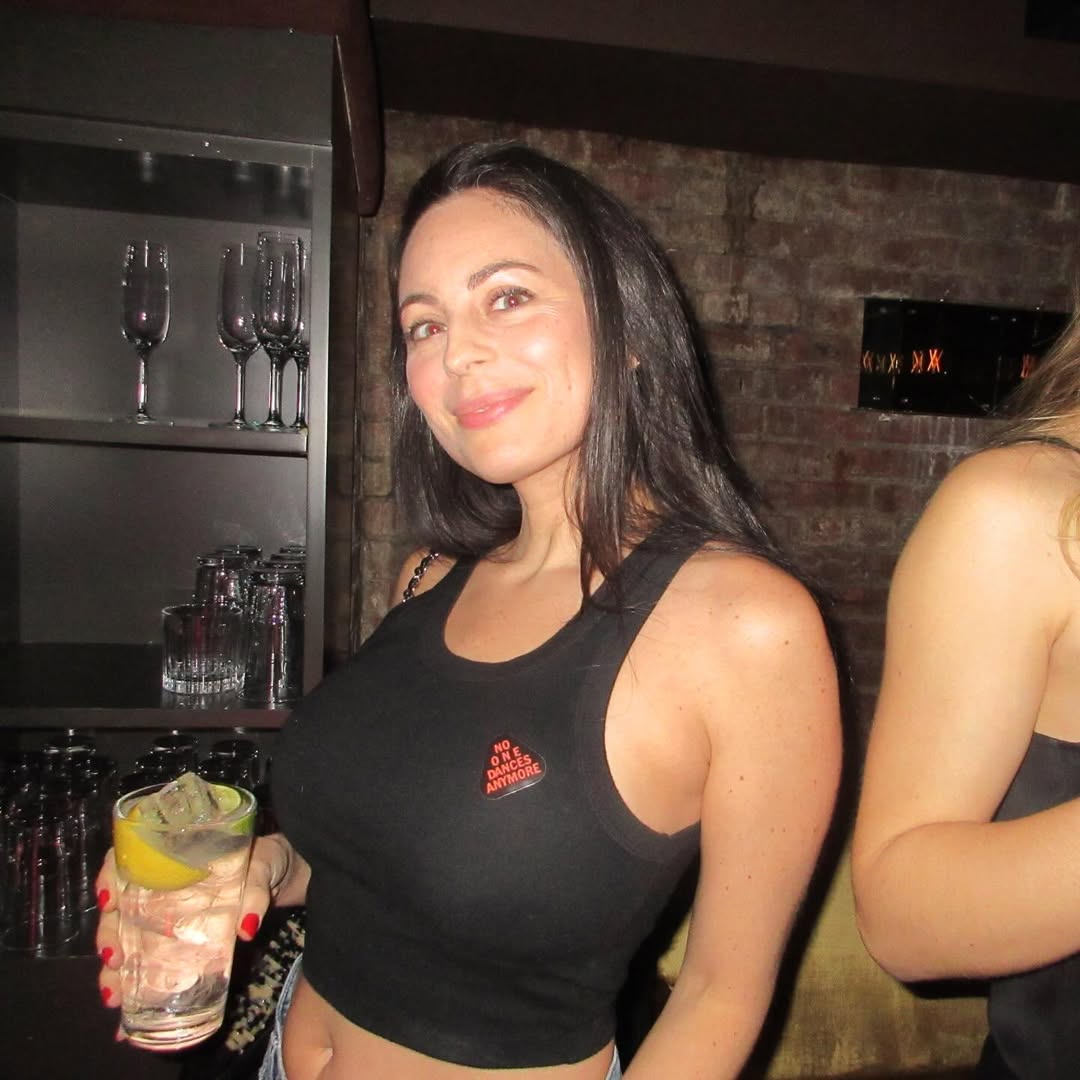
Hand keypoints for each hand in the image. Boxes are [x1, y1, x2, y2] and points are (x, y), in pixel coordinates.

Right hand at [93, 834, 293, 1022]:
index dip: (110, 877)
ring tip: (114, 995)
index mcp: (175, 858)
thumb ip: (255, 892)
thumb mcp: (263, 866)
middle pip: (121, 908)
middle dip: (109, 934)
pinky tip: (128, 1018)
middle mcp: (163, 888)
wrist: (284, 877)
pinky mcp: (181, 944)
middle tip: (114, 958)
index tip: (109, 900)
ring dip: (116, 970)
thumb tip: (245, 929)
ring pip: (128, 940)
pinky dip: (137, 991)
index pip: (129, 860)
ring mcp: (168, 918)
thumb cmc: (268, 860)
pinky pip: (151, 964)